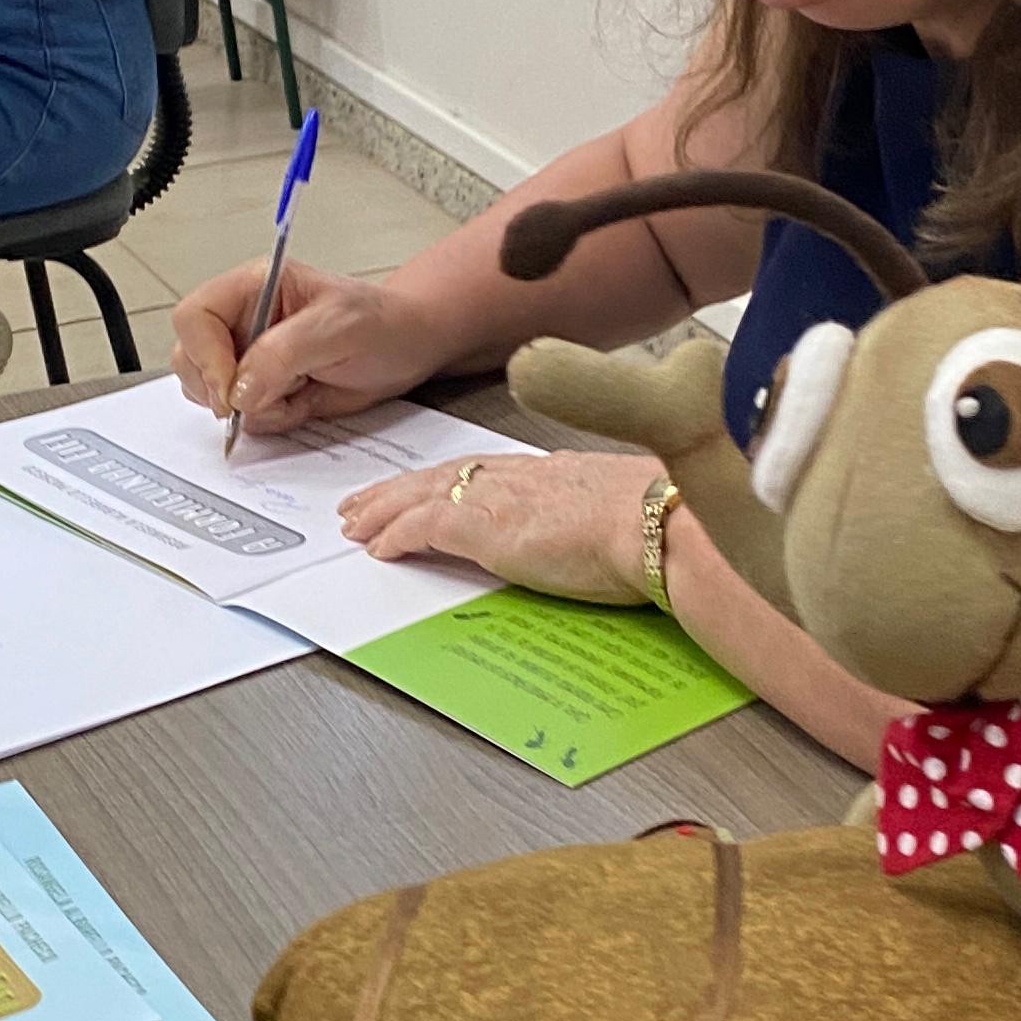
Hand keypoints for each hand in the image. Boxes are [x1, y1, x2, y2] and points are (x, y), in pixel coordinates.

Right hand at [171, 258, 433, 438]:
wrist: (409, 350)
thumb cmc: (382, 324)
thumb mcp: (338, 328)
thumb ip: (283, 353)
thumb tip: (239, 389)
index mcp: (251, 288)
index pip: (195, 318)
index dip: (205, 356)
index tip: (232, 388)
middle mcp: (242, 322)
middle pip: (189, 358)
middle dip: (223, 388)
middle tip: (269, 397)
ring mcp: (247, 359)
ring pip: (209, 393)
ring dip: (250, 407)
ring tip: (296, 391)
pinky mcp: (262, 391)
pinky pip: (241, 417)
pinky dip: (268, 421)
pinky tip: (301, 402)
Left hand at [339, 447, 656, 605]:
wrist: (665, 527)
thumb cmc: (657, 525)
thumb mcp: (616, 512)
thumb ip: (589, 515)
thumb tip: (591, 533)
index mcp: (547, 472)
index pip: (477, 470)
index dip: (441, 479)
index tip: (418, 487)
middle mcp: (517, 477)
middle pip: (439, 476)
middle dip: (395, 491)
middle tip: (363, 504)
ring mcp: (499, 499)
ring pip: (421, 496)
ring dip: (382, 512)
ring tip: (355, 525)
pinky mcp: (488, 528)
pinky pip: (424, 528)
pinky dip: (396, 536)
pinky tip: (378, 549)